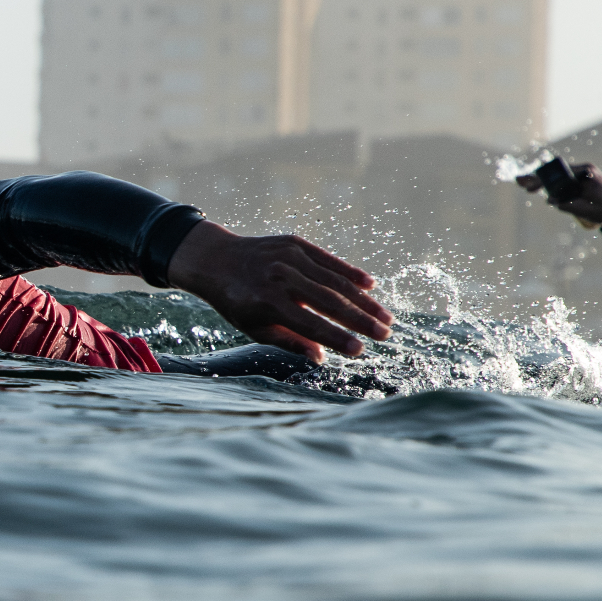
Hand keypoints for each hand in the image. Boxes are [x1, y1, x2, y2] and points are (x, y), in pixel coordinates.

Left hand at [166, 222, 392, 362]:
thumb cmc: (236, 301)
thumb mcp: (254, 328)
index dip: (337, 338)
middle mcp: (280, 277)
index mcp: (268, 302)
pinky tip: (370, 285)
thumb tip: (321, 357)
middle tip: (385, 334)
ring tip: (385, 317)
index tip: (360, 350)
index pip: (311, 324)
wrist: (216, 259)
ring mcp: (288, 257)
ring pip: (334, 280)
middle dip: (361, 320)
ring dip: (363, 300)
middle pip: (329, 301)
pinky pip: (327, 259)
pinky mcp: (294, 243)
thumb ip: (289, 341)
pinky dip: (349, 272)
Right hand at [516, 162, 601, 223]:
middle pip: (556, 171)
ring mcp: (584, 171)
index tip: (530, 188)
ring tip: (524, 184)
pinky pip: (564, 177)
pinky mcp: (582, 176)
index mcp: (587, 174)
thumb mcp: (587, 210)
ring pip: (558, 173)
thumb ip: (569, 205)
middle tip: (519, 181)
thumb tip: (549, 201)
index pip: (560, 174)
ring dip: (542, 179)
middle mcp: (585, 169)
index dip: (543, 180)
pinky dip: (551, 181)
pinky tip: (537, 186)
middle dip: (537, 177)